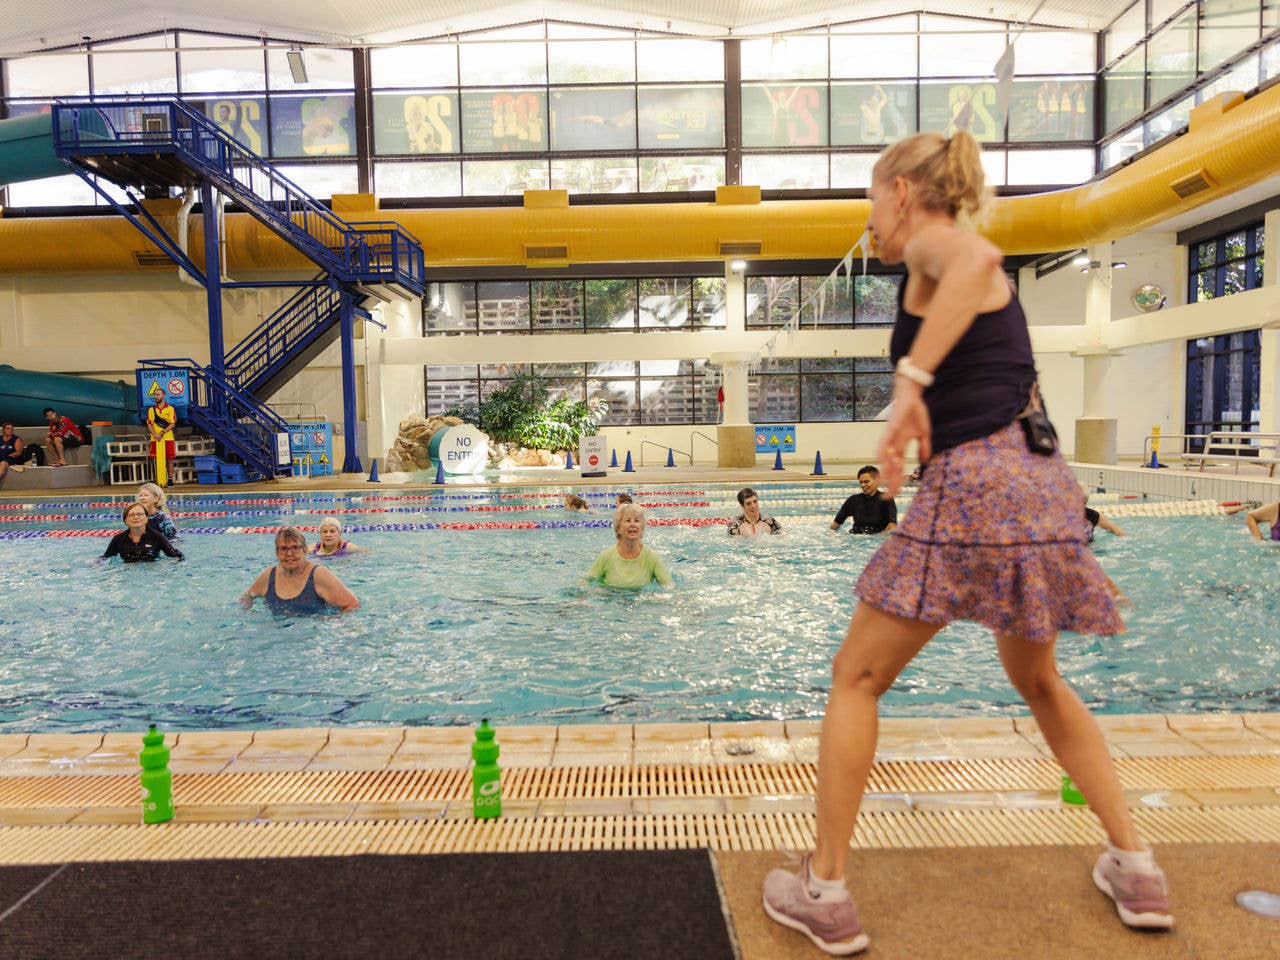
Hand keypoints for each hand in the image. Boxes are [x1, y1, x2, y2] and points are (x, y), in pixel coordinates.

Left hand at [877, 380, 931, 497]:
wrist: (911, 395)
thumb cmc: (915, 412)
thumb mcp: (923, 433)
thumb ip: (923, 447)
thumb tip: (924, 462)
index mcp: (902, 446)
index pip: (898, 469)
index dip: (896, 482)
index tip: (894, 495)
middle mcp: (894, 444)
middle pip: (890, 468)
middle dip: (889, 483)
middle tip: (887, 497)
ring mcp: (891, 437)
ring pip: (886, 458)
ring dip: (886, 471)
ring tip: (884, 485)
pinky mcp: (891, 428)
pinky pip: (884, 441)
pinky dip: (882, 450)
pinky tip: (879, 460)